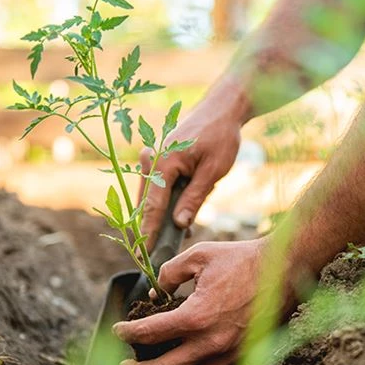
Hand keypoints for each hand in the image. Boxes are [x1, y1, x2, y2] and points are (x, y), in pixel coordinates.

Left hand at [113, 239, 264, 364]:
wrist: (285, 268)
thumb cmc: (243, 259)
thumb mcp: (200, 255)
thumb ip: (170, 273)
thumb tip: (156, 292)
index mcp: (196, 317)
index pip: (149, 333)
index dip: (127, 332)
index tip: (118, 329)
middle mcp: (211, 343)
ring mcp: (229, 354)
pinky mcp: (243, 357)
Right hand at [139, 100, 241, 248]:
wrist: (222, 109)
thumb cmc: (220, 137)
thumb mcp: (212, 171)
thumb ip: (194, 198)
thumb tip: (179, 225)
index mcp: (162, 162)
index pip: (152, 206)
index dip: (148, 233)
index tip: (142, 255)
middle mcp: (150, 159)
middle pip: (147, 203)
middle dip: (152, 229)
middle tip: (155, 255)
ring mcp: (151, 158)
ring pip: (151, 197)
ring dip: (161, 216)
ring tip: (174, 238)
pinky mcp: (157, 159)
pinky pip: (157, 187)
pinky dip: (165, 203)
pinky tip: (180, 218)